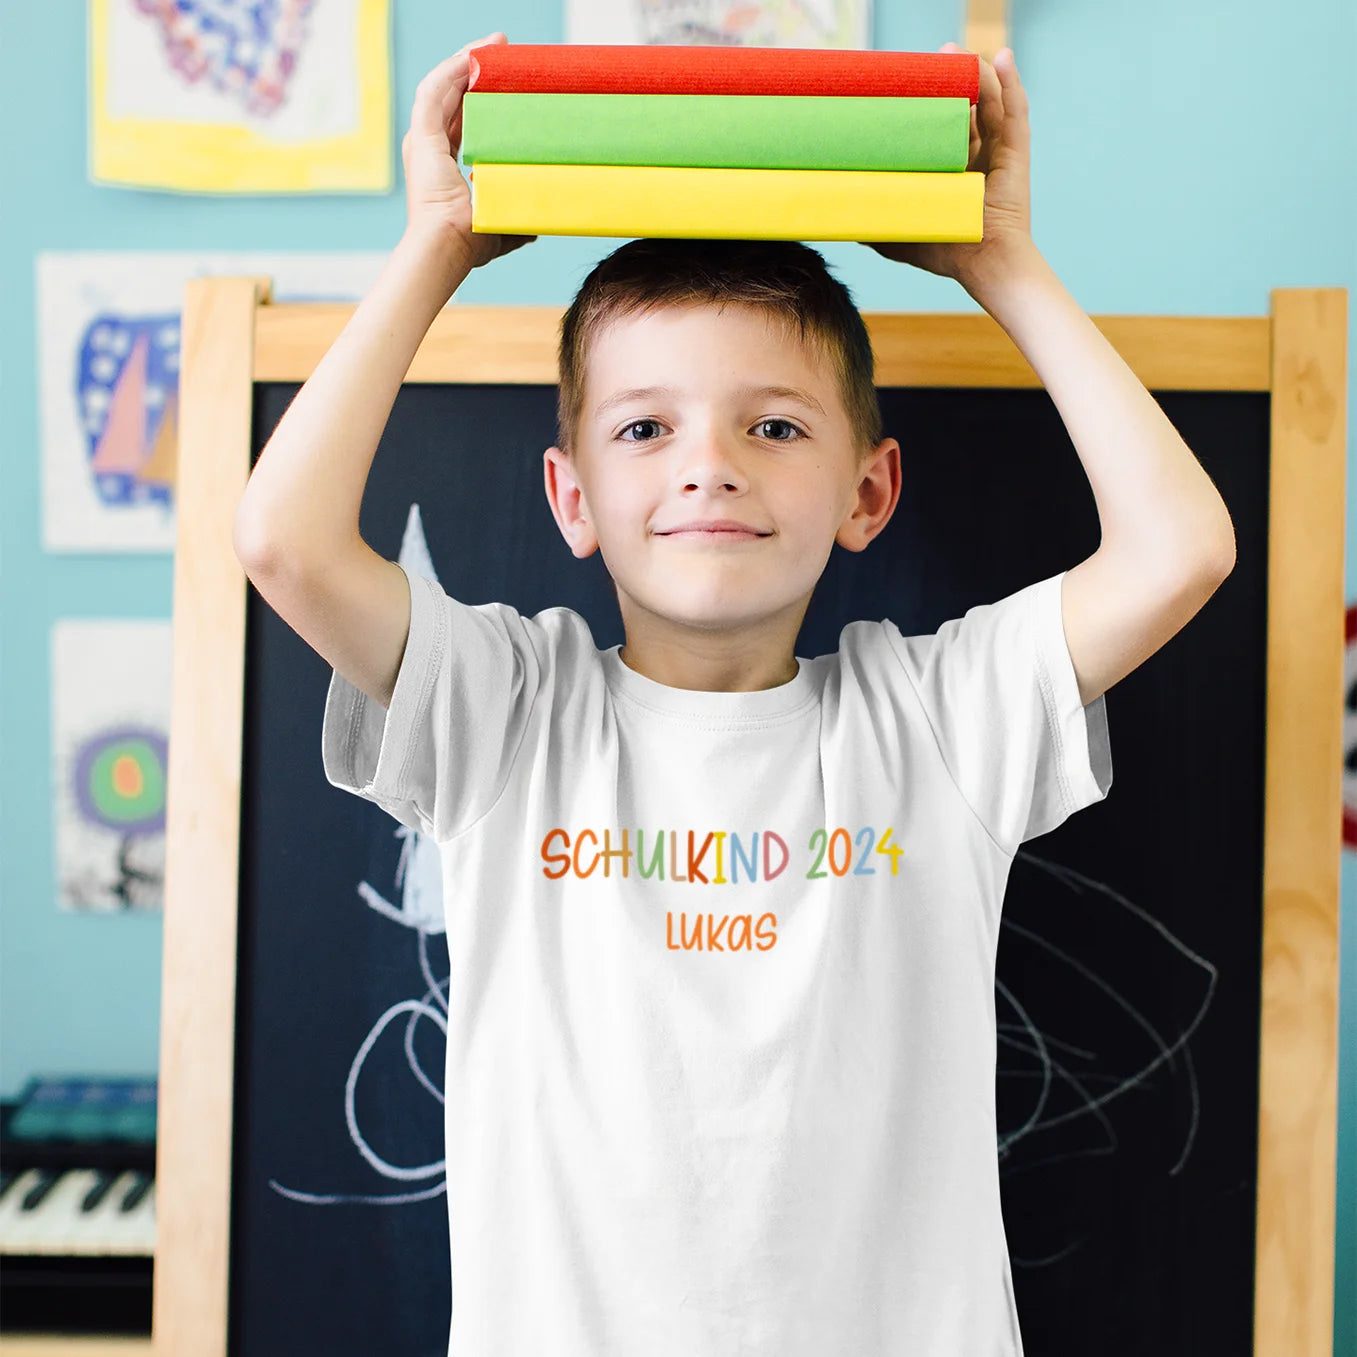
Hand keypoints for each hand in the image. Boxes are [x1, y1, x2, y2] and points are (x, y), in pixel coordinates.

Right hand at [401, 33, 536, 270]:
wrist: (449, 246)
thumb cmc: (470, 243)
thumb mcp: (499, 222)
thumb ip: (516, 219)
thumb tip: (537, 225)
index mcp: (443, 167)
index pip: (462, 122)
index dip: (480, 98)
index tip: (504, 81)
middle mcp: (429, 150)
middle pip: (452, 98)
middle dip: (474, 71)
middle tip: (501, 51)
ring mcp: (422, 142)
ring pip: (442, 88)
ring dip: (464, 61)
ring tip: (491, 45)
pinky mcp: (421, 136)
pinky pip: (435, 91)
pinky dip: (452, 70)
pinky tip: (472, 56)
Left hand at [864, 44, 1031, 289]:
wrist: (983, 263)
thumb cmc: (946, 250)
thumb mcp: (901, 236)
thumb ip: (877, 225)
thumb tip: (844, 222)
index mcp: (955, 166)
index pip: (942, 123)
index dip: (931, 99)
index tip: (911, 80)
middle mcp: (979, 153)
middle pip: (968, 103)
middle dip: (954, 76)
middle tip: (937, 58)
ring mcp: (1000, 149)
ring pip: (991, 99)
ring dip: (978, 71)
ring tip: (960, 54)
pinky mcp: (1017, 151)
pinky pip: (1016, 110)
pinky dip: (1011, 81)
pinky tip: (1001, 57)